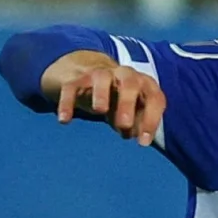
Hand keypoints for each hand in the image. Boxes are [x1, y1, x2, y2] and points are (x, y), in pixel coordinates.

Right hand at [44, 51, 165, 147]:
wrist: (92, 75)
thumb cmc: (119, 100)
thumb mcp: (131, 113)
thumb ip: (135, 124)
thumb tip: (135, 134)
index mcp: (142, 84)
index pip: (153, 97)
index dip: (151, 119)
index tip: (143, 142)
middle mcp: (123, 75)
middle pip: (130, 82)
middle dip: (127, 102)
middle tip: (124, 125)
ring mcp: (100, 74)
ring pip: (101, 78)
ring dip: (101, 94)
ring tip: (99, 111)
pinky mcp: (77, 79)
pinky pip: (71, 88)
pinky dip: (67, 102)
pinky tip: (64, 120)